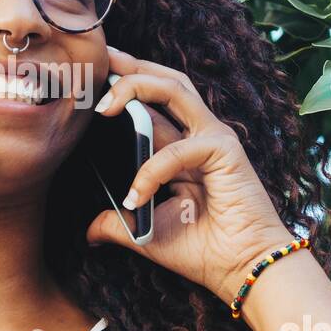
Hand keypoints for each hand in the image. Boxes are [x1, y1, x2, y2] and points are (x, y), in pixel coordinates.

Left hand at [85, 47, 300, 303]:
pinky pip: (177, 150)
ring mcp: (213, 137)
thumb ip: (116, 224)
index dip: (124, 84)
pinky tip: (134, 197)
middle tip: (99, 60)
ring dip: (136, 88)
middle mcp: (198, 134)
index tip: (92, 76)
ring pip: (174, 89)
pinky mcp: (225, 151)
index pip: (151, 103)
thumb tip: (87, 232)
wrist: (242, 270)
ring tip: (103, 104)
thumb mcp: (145, 233)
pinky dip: (151, 170)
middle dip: (130, 66)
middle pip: (164, 81)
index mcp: (181, 148)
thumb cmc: (203, 250)